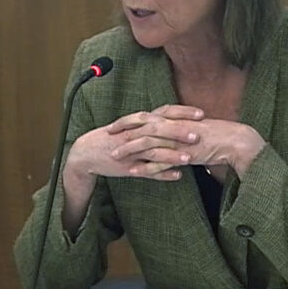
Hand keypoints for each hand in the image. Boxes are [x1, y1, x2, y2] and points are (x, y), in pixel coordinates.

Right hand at [66, 105, 204, 183]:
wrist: (86, 152)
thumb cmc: (113, 138)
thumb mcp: (133, 127)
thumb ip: (153, 125)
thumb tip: (176, 122)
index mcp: (139, 121)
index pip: (164, 112)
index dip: (182, 112)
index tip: (201, 114)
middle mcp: (136, 133)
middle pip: (159, 129)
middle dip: (179, 131)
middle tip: (198, 134)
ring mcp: (131, 150)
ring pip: (153, 150)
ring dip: (171, 154)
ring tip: (189, 158)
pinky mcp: (127, 166)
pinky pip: (146, 171)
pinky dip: (162, 174)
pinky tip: (177, 176)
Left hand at [109, 117, 266, 178]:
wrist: (235, 141)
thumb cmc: (217, 136)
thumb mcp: (192, 129)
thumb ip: (178, 131)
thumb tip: (168, 132)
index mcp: (174, 118)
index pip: (146, 115)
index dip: (129, 119)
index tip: (115, 124)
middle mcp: (173, 125)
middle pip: (141, 124)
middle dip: (122, 129)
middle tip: (107, 135)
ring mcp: (177, 139)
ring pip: (146, 142)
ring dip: (129, 149)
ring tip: (114, 156)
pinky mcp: (182, 154)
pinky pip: (160, 160)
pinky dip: (145, 166)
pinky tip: (133, 172)